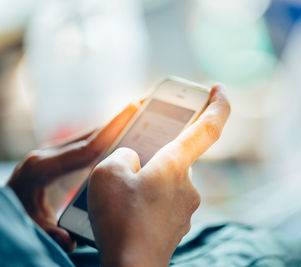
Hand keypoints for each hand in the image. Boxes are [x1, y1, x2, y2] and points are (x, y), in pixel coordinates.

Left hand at [7, 103, 139, 250]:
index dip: (111, 132)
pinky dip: (104, 135)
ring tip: (137, 112)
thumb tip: (70, 240)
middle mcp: (48, 154)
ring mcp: (53, 153)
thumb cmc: (16, 216)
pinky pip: (86, 143)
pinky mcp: (58, 156)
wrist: (2, 208)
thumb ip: (50, 232)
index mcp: (43, 167)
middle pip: (90, 135)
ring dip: (113, 125)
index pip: (85, 148)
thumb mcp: (31, 226)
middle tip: (142, 103)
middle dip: (117, 119)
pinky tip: (121, 132)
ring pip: (89, 136)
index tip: (132, 114)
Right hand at [88, 85, 229, 266]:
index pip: (209, 127)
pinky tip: (129, 212)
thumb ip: (123, 155)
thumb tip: (134, 159)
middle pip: (174, 158)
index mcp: (176, 165)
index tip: (219, 89)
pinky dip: (148, 200)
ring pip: (166, 181)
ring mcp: (186, 207)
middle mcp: (188, 184)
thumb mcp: (107, 173)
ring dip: (147, 181)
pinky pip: (164, 202)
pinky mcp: (178, 224)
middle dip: (154, 157)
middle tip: (130, 165)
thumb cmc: (121, 220)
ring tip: (120, 195)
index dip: (217, 105)